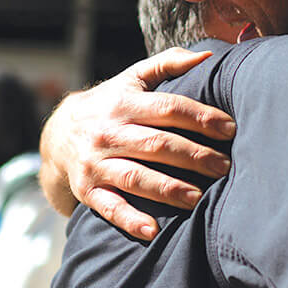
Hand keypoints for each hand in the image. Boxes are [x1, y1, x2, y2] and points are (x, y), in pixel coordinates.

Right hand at [39, 49, 235, 236]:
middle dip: (193, 156)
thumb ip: (167, 64)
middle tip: (224, 167)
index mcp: (124, 103)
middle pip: (157, 144)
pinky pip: (109, 207)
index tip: (230, 129)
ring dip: (167, 189)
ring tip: (198, 198)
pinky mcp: (88, 190)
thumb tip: (206, 56)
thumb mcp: (131, 79)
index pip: (168, 108)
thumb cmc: (109, 105)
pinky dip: (130, 220)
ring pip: (135, 177)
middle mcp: (109, 133)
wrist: (57, 135)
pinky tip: (153, 231)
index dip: (200, 118)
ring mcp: (97, 163)